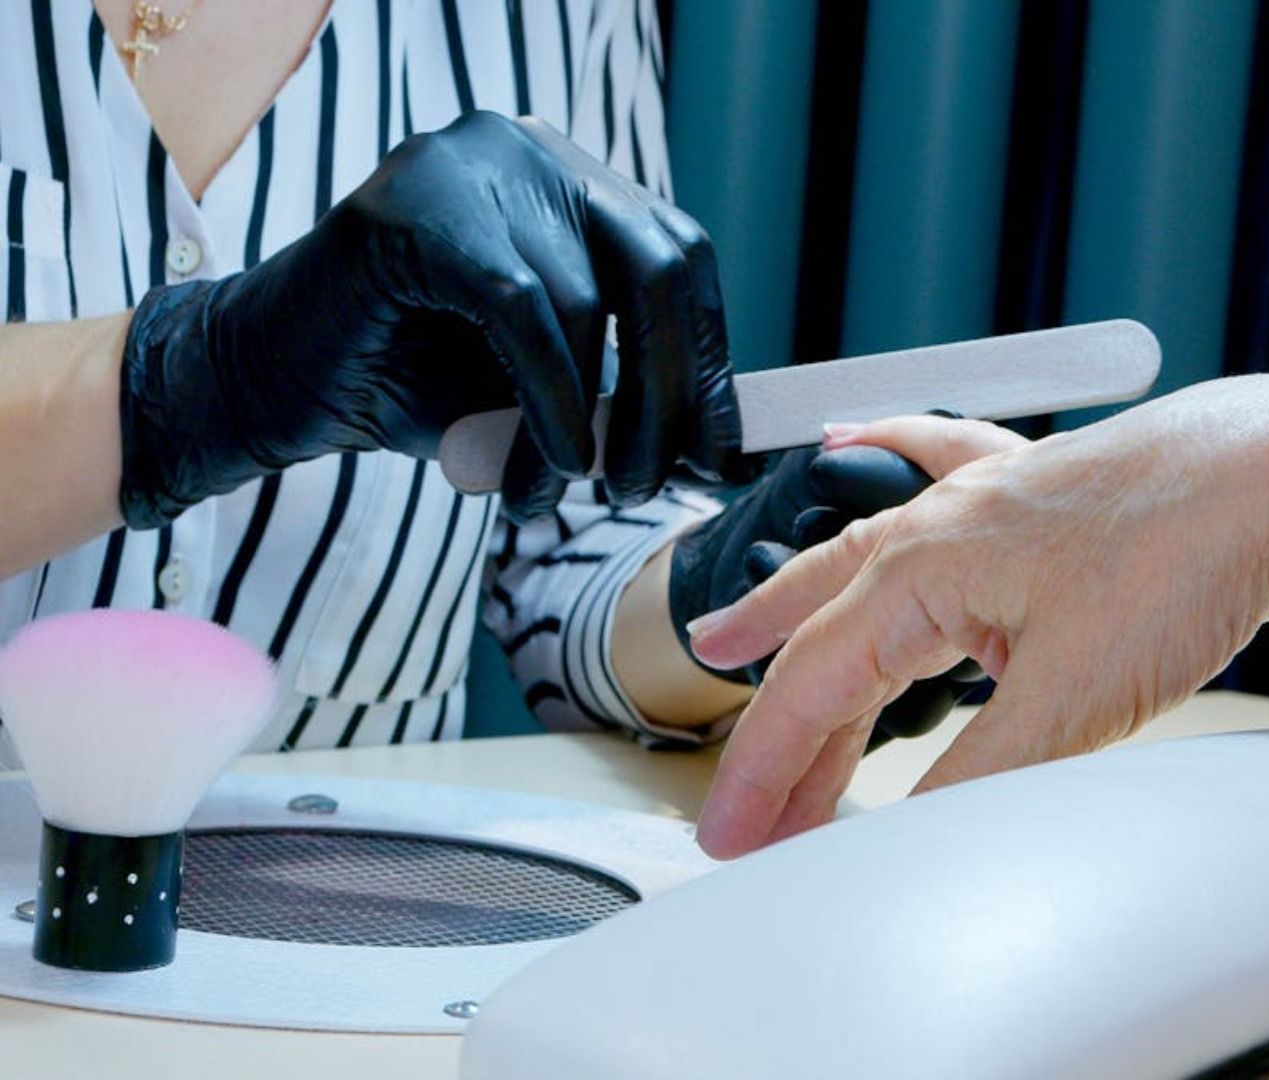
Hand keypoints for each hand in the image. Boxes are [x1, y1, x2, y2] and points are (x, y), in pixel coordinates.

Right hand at [118, 110, 743, 526]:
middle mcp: (530, 152)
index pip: (680, 262)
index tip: (718, 460)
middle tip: (651, 486)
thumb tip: (721, 452)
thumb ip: (623, 397)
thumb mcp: (544, 393)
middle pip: (658, 269)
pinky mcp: (420, 208)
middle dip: (671, 395)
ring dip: (593, 421)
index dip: (707, 364)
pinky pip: (524, 311)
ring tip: (565, 490)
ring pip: (590, 301)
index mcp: (570, 183)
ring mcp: (473, 165)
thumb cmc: (414, 388)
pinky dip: (548, 403)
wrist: (268, 383)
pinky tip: (539, 470)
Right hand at [685, 398, 1268, 857]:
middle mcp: (942, 524)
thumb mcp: (1072, 697)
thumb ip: (977, 774)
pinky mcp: (1044, 495)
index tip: (732, 833)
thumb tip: (909, 833)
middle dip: (781, 724)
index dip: (765, 768)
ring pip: (868, 565)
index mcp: (924, 566)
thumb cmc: (1189, 550)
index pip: (812, 684)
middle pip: (828, 633)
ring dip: (803, 613)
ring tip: (740, 636)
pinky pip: (936, 470)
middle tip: (745, 800)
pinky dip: (884, 467)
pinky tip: (853, 444)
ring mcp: (993, 501)